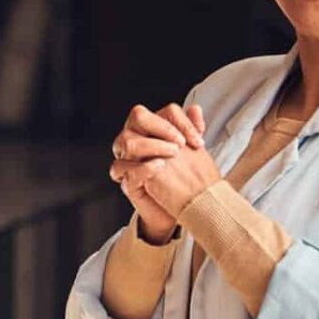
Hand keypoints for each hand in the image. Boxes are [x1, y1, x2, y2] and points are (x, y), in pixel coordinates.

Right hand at [109, 102, 205, 242]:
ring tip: (173, 155)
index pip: (159, 110)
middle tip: (180, 143)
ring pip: (127, 140)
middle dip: (161, 126)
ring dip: (153, 145)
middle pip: (136, 116)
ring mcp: (128, 161)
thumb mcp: (193, 152)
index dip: (177, 120)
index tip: (196, 139)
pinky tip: (160, 166)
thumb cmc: (186, 179)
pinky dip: (143, 166)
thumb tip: (195, 108)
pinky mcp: (127, 181)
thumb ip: (192, 130)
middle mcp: (136, 142)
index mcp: (150, 131)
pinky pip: (122, 168)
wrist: (184, 209)